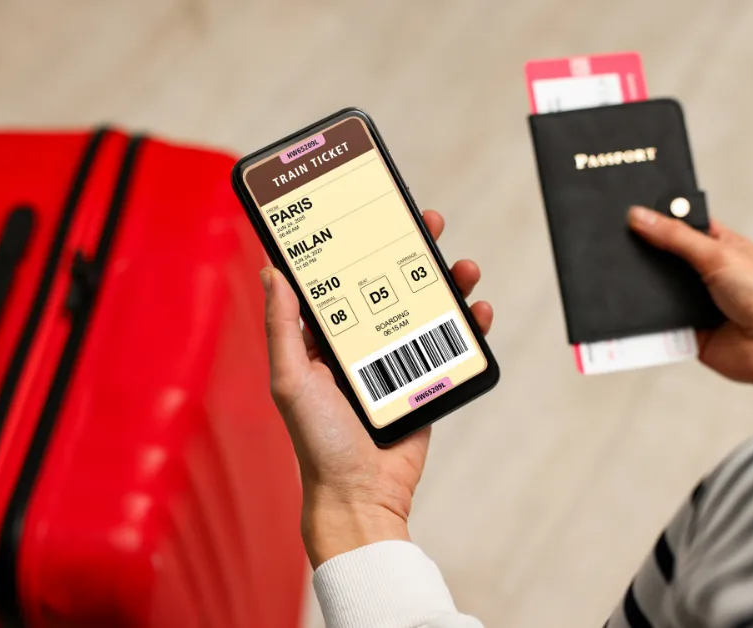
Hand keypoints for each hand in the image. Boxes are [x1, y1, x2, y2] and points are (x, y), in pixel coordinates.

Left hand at [261, 210, 492, 567]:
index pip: (342, 278)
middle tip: (427, 220)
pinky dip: (470, 323)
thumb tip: (273, 270)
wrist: (363, 495)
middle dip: (411, 249)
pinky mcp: (428, 379)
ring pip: (427, 306)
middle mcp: (361, 342)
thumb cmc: (318, 442)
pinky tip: (479, 310)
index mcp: (324, 337)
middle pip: (391, 282)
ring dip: (448, 280)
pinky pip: (453, 342)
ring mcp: (398, 359)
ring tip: (463, 265)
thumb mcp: (290, 380)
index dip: (357, 243)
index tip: (371, 209)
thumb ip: (283, 327)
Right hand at [628, 206, 752, 416]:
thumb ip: (676, 237)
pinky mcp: (688, 331)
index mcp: (722, 246)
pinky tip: (633, 311)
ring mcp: (697, 303)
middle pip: (666, 258)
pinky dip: (648, 319)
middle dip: (646, 256)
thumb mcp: (718, 254)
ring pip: (659, 291)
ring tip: (619, 277)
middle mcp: (708, 273)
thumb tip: (640, 217)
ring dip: (646, 289)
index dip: (659, 219)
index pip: (683, 225)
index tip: (630, 212)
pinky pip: (658, 322)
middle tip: (617, 245)